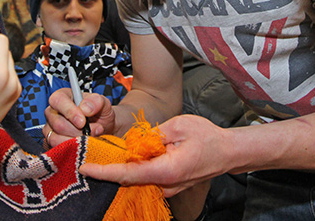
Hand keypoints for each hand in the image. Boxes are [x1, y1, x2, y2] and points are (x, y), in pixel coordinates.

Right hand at [43, 88, 115, 146]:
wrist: (104, 129)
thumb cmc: (100, 114)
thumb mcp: (103, 103)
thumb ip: (96, 101)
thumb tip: (85, 108)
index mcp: (63, 97)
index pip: (57, 100)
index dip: (69, 111)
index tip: (83, 122)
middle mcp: (53, 112)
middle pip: (58, 123)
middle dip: (78, 131)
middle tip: (95, 130)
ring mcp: (50, 129)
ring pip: (56, 138)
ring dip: (77, 141)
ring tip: (91, 137)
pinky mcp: (52, 143)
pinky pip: (57, 150)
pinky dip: (73, 150)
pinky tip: (84, 146)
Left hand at [79, 114, 228, 196]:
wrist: (228, 152)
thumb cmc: (208, 138)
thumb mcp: (178, 126)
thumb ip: (153, 134)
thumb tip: (135, 141)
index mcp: (166, 171)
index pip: (127, 174)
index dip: (104, 172)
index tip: (86, 168)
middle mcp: (165, 184)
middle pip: (129, 179)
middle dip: (107, 170)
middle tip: (87, 159)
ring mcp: (168, 187)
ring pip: (137, 179)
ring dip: (119, 169)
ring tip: (100, 158)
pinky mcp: (169, 184)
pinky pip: (146, 178)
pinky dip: (133, 169)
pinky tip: (124, 158)